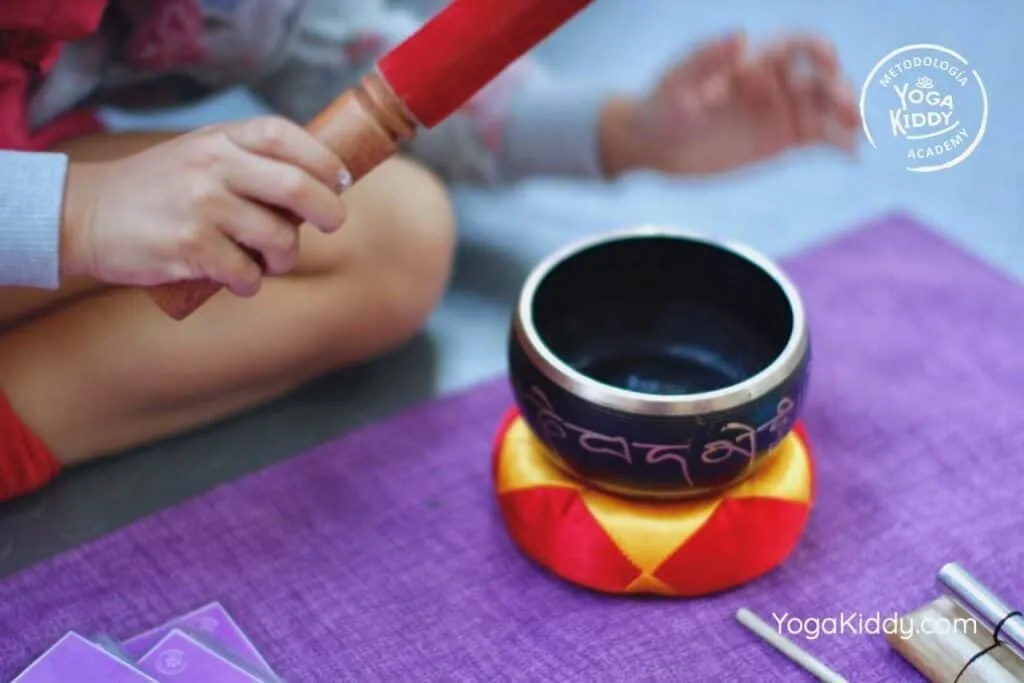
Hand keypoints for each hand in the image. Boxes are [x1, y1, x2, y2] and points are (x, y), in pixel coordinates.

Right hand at [60, 117, 348, 295]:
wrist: (86, 215)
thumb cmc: (159, 189)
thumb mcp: (200, 152)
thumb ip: (249, 159)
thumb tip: (319, 181)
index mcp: (219, 138)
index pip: (286, 136)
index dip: (323, 159)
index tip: (339, 181)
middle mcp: (212, 166)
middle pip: (297, 187)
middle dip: (327, 212)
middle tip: (330, 224)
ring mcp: (201, 206)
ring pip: (279, 238)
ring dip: (284, 258)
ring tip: (267, 260)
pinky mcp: (190, 247)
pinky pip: (247, 273)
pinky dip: (250, 283)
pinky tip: (237, 279)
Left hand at [599, 32, 860, 176]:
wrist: (652, 145)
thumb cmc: (660, 106)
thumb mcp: (676, 81)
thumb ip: (705, 58)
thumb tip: (740, 36)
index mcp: (752, 61)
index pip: (794, 47)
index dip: (815, 49)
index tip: (827, 60)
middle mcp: (773, 82)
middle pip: (818, 79)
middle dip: (837, 90)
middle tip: (846, 109)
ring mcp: (780, 111)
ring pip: (824, 109)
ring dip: (845, 117)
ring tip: (856, 133)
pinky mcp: (781, 141)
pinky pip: (818, 138)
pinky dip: (838, 143)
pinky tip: (852, 153)